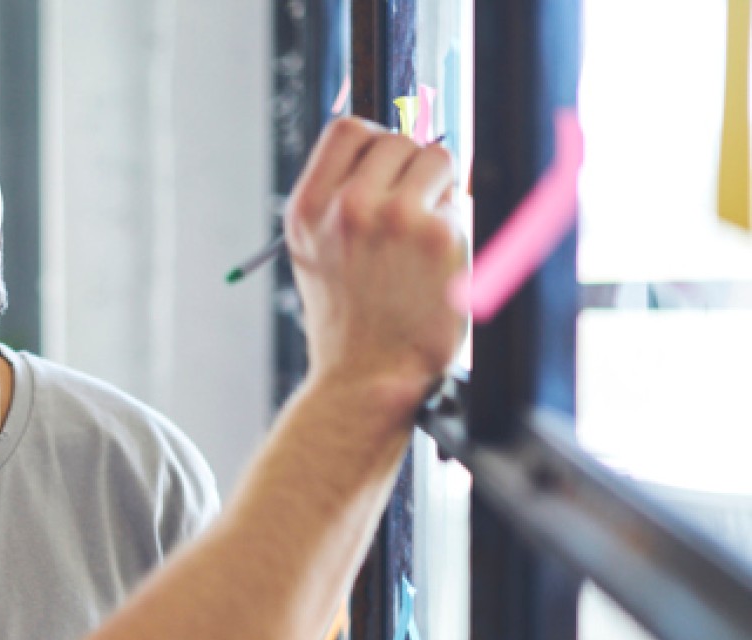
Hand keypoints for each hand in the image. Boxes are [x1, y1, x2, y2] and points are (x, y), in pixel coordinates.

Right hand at [285, 118, 467, 415]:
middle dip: (411, 172)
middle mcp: (347, 207)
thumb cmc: (348, 322)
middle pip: (398, 141)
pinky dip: (455, 229)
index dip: (375, 145)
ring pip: (437, 159)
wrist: (365, 379)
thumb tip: (390, 151)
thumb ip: (336, 202)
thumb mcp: (315, 255)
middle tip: (410, 219)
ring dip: (438, 191)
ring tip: (423, 242)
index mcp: (309, 209)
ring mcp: (394, 217)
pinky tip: (437, 267)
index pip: (348, 130)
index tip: (387, 172)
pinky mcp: (438, 235)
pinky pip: (459, 204)